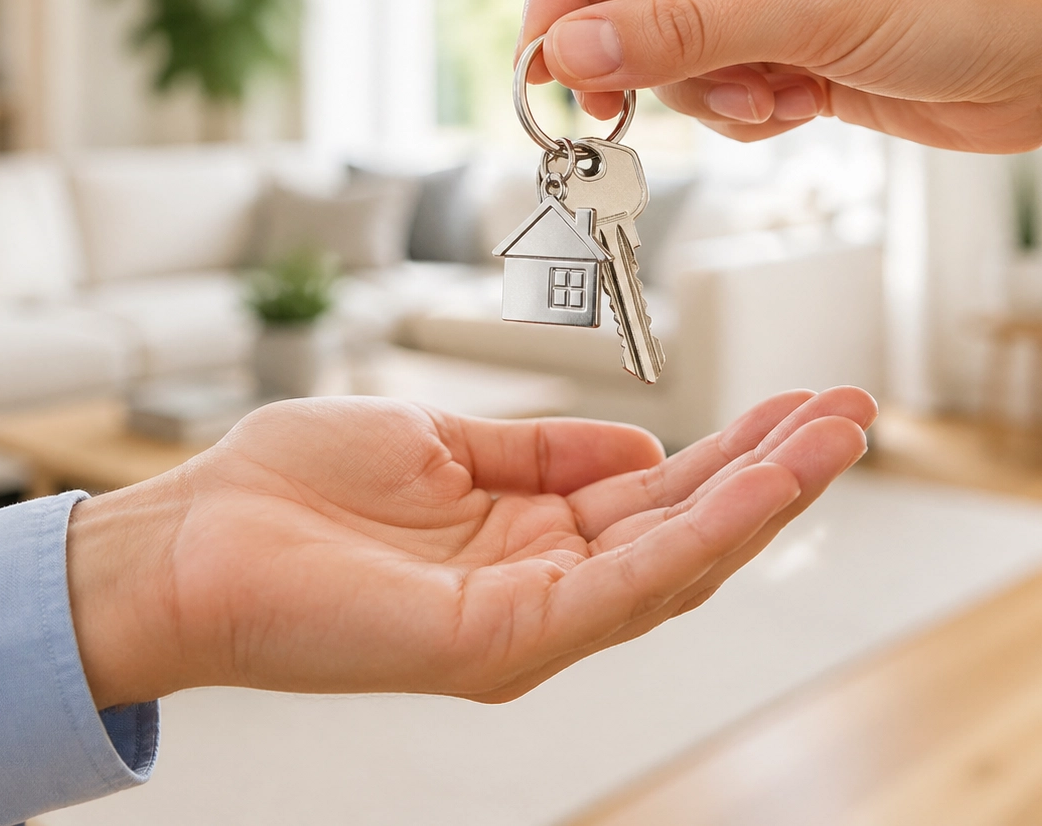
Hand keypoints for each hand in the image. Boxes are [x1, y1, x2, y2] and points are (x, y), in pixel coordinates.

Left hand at [67, 388, 874, 708]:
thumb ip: (545, 452)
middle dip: (773, 470)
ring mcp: (529, 623)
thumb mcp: (444, 445)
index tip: (799, 401)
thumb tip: (640, 444)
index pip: (660, 498)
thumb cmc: (297, 490)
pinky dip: (699, 532)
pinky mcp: (500, 640)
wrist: (192, 536)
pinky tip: (758, 482)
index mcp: (532, 539)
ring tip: (832, 435)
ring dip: (761, 497)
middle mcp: (545, 589)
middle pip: (687, 532)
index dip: (736, 450)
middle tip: (848, 410)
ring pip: (677, 562)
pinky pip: (622, 584)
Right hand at [521, 0, 1041, 183]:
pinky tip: (795, 107)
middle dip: (633, 57)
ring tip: (767, 97)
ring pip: (667, 54)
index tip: (542, 62)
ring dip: (700, 94)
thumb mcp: (810, 7)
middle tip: (615, 110)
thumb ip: (680, 32)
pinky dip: (738, 113)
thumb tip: (571, 48)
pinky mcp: (784, 52)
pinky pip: (713, 91)